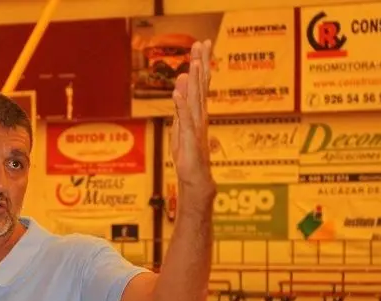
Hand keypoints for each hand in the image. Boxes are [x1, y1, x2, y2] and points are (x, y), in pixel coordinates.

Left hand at [170, 39, 214, 191]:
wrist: (195, 177)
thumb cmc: (188, 153)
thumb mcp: (181, 124)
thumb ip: (181, 104)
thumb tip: (182, 81)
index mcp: (198, 112)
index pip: (201, 83)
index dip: (202, 63)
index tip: (203, 44)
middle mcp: (200, 116)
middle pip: (201, 86)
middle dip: (201, 64)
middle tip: (203, 42)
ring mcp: (195, 126)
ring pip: (195, 100)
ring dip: (195, 82)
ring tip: (195, 63)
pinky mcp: (189, 138)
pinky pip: (184, 120)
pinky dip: (181, 106)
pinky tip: (178, 93)